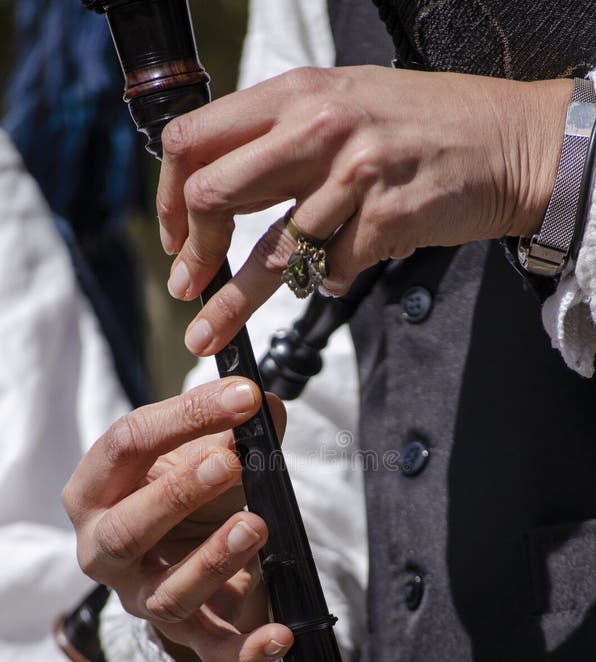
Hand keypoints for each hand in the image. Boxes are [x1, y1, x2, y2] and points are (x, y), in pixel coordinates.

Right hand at [62, 378, 293, 661]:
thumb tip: (267, 408)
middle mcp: (107, 550)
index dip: (181, 418)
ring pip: (168, 594)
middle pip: (126, 529)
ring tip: (258, 525)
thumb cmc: (183, 493)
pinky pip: (213, 654)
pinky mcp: (187, 637)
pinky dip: (248, 649)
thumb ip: (232, 430)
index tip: (240, 397)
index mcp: (97, 491)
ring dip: (213, 560)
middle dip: (176, 495)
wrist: (181, 553)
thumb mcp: (200, 455)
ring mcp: (143, 599)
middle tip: (228, 463)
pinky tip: (282, 634)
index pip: (124, 447)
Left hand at [156, 65, 570, 354]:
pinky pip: (329, 271)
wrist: (511, 142)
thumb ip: (282, 137)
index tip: (173, 237)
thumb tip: (219, 186)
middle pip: (213, 196)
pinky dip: (324, 282)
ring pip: (267, 254)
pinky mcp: (386, 219)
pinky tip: (339, 272)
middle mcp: (317, 126)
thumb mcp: (343, 103)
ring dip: (233, 303)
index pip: (194, 140)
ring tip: (208, 335)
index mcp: (295, 94)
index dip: (167, 197)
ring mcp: (353, 174)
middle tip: (186, 287)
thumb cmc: (425, 126)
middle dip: (191, 253)